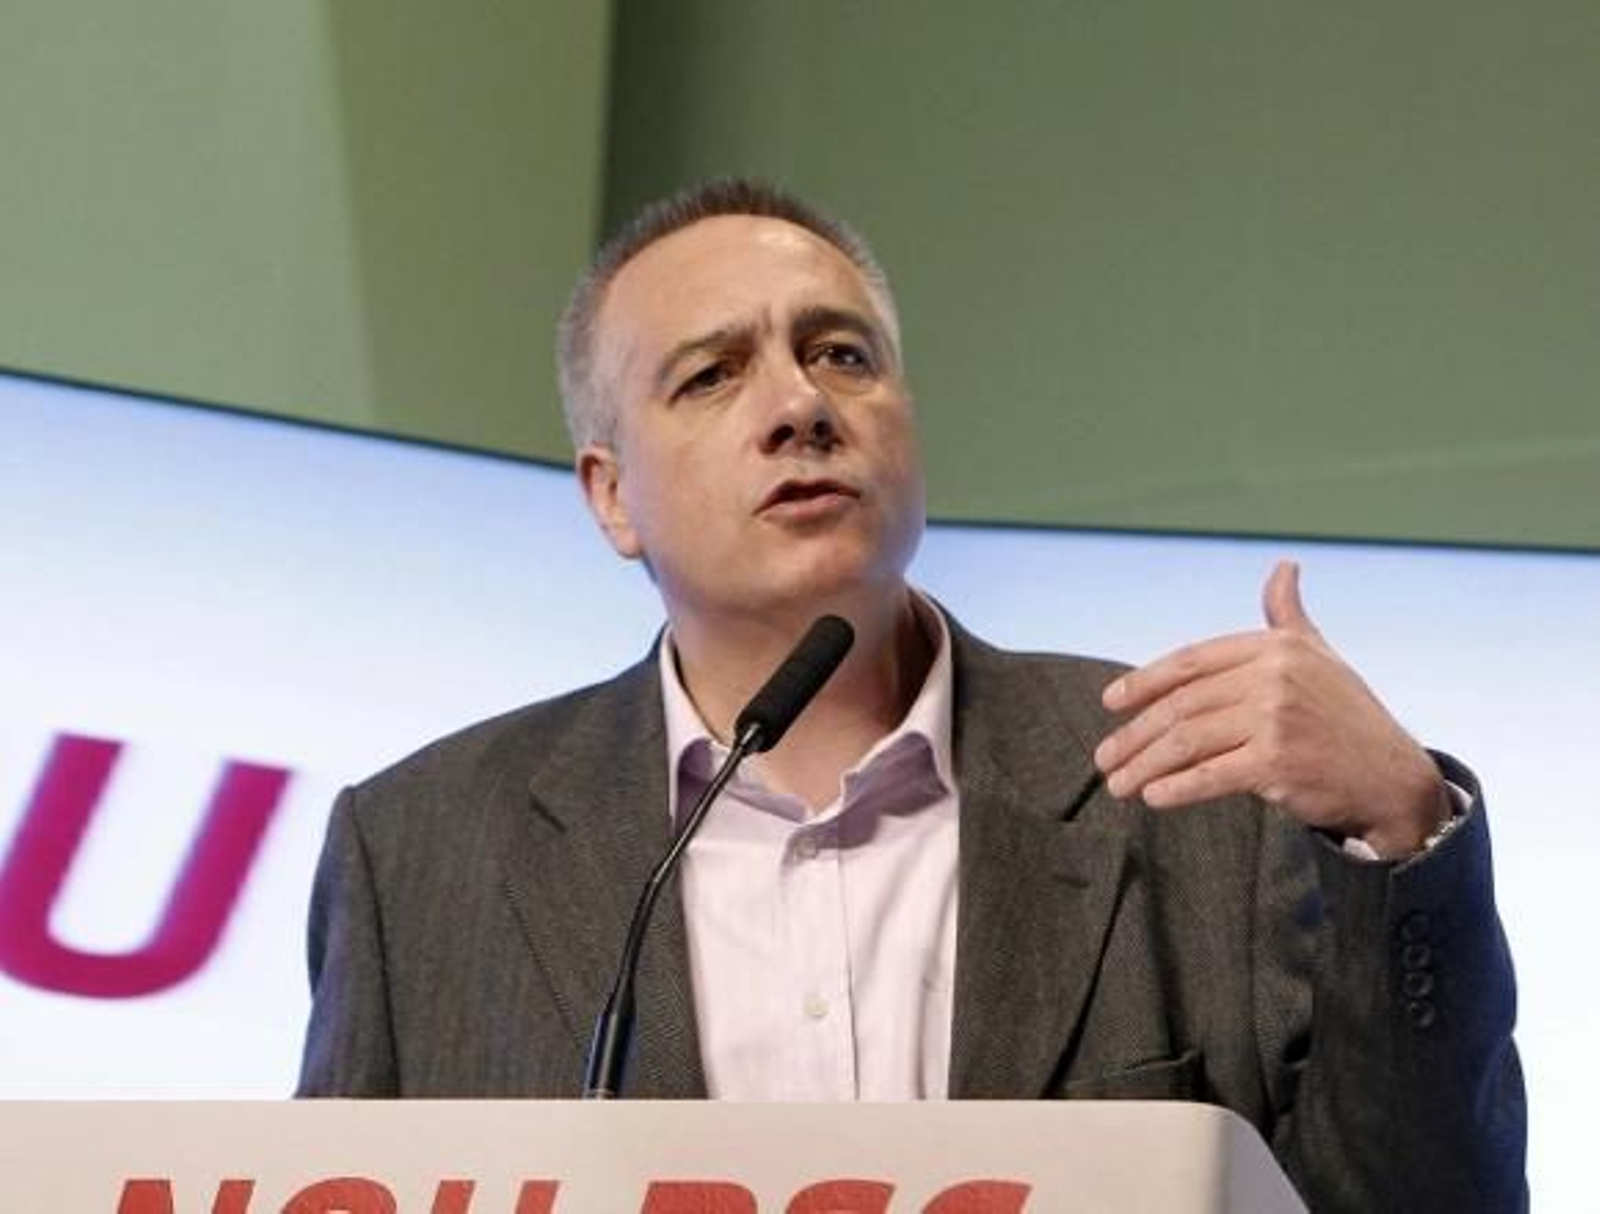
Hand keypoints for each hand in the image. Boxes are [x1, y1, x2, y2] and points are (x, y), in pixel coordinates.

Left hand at [1093, 561, 1450, 856]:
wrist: (1394, 779)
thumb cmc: (1347, 717)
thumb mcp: (1318, 657)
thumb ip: (1287, 616)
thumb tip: (1283, 566)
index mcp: (1275, 647)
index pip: (1191, 662)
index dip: (1145, 682)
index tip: (1110, 702)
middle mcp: (1274, 676)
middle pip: (1182, 705)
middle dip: (1135, 734)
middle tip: (1104, 758)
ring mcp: (1276, 718)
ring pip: (1187, 740)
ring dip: (1144, 765)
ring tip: (1118, 785)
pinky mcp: (1278, 761)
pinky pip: (1210, 775)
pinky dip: (1176, 788)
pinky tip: (1154, 798)